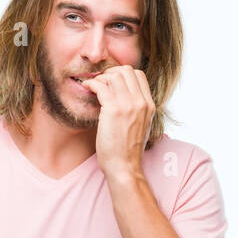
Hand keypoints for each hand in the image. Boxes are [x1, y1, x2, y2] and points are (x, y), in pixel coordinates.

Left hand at [81, 64, 155, 180]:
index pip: (138, 75)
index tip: (111, 82)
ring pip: (114, 75)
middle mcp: (141, 102)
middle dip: (111, 72)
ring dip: (100, 78)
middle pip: (127, 70)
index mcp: (149, 106)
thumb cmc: (127, 150)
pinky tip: (87, 89)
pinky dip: (92, 84)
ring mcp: (129, 105)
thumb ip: (136, 110)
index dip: (122, 74)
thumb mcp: (140, 126)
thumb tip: (124, 96)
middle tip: (101, 82)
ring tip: (93, 87)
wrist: (124, 166)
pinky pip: (101, 85)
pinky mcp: (114, 109)